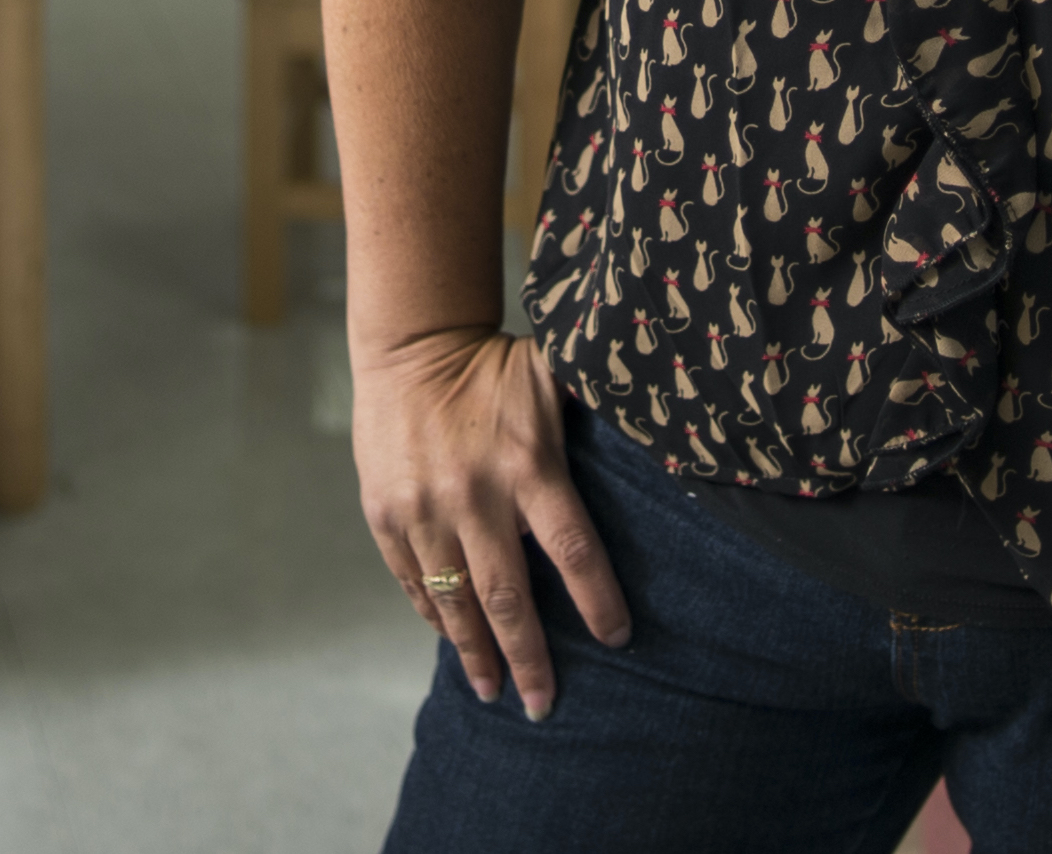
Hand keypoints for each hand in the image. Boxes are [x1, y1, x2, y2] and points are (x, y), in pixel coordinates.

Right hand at [352, 327, 627, 718]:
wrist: (409, 344)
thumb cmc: (492, 365)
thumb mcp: (551, 376)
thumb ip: (597, 404)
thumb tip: (666, 423)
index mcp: (528, 466)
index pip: (573, 550)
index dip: (597, 601)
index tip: (617, 639)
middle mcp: (474, 495)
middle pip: (510, 598)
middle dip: (531, 659)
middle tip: (546, 706)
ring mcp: (424, 509)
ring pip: (456, 602)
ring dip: (478, 654)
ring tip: (494, 692)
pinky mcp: (385, 513)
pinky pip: (414, 581)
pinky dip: (436, 616)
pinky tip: (454, 640)